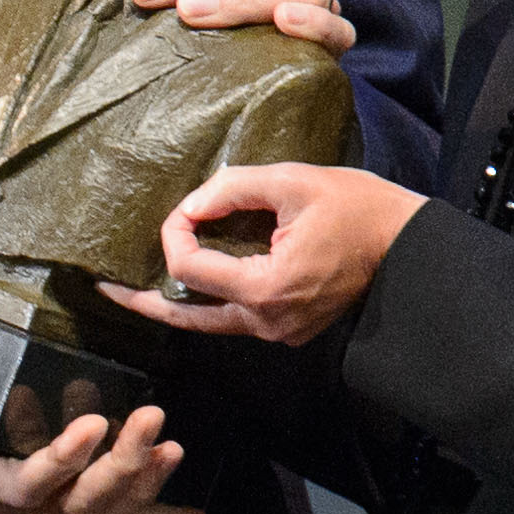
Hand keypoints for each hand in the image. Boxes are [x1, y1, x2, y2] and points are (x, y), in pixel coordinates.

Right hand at [0, 373, 201, 513]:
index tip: (95, 424)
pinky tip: (185, 508)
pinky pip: (91, 502)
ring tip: (171, 446)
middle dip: (120, 472)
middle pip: (74, 508)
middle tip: (153, 422)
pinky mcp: (27, 477)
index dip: (63, 463)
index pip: (24, 488)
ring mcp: (17, 492)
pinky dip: (141, 506)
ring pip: (91, 512)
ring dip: (136, 486)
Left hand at [102, 161, 416, 347]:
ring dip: (176, 301)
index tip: (184, 208)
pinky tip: (189, 281)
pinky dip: (209, 300)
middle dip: (144, 299)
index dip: (174, 236)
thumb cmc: (358, 209)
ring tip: (135, 288)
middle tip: (104, 288)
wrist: (409, 247)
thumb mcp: (292, 182)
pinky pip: (236, 317)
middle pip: (187, 315)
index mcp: (265, 289)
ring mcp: (280, 331)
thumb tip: (190, 205)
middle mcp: (267, 322)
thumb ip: (232, 189)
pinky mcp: (289, 328)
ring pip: (210, 322)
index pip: (190, 270)